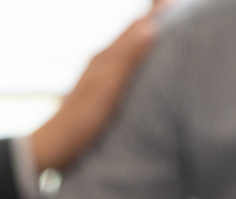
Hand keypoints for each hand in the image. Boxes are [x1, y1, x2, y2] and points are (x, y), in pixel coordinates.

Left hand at [30, 2, 169, 171]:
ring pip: (128, 52)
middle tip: (175, 14)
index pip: (135, 28)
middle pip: (131, 36)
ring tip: (165, 37)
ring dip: (146, 42)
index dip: (157, 16)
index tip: (178, 6)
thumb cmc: (82, 120)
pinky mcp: (100, 94)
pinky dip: (138, 63)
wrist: (57, 146)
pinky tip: (143, 71)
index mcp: (106, 57)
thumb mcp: (109, 87)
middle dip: (152, 24)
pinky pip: (124, 69)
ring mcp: (100, 78)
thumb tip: (151, 28)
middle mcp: (102, 63)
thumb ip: (128, 58)